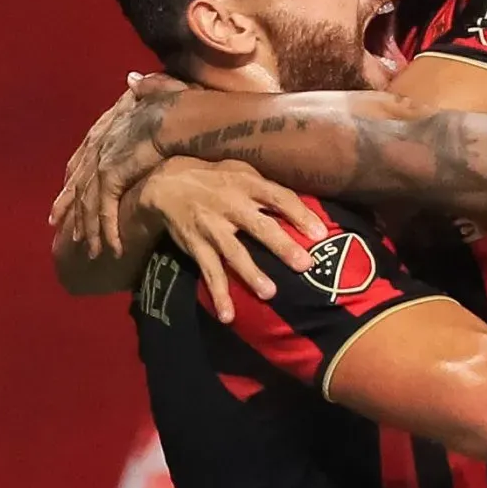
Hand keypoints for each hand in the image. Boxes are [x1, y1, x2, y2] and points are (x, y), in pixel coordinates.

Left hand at [49, 74, 187, 257]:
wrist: (182, 115)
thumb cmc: (180, 104)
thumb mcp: (160, 94)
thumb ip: (146, 89)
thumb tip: (132, 79)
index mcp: (106, 128)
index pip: (82, 157)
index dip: (72, 177)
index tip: (64, 192)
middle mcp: (98, 144)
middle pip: (77, 182)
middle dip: (67, 206)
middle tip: (58, 226)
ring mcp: (102, 160)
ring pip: (88, 201)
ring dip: (88, 227)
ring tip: (89, 248)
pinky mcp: (113, 174)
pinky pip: (105, 208)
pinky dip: (106, 229)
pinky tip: (109, 247)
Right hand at [136, 159, 328, 323]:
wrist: (166, 184)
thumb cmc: (217, 179)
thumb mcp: (242, 172)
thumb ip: (269, 188)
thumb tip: (305, 209)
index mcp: (247, 184)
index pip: (278, 197)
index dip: (300, 214)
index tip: (320, 234)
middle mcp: (230, 206)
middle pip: (259, 227)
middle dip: (281, 246)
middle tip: (304, 265)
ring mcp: (212, 228)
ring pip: (234, 252)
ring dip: (251, 273)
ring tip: (269, 293)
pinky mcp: (196, 246)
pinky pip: (209, 272)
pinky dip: (218, 294)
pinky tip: (228, 315)